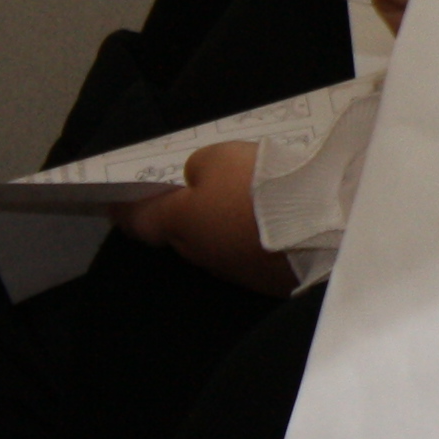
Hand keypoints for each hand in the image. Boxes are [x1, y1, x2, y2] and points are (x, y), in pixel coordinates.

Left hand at [120, 142, 293, 294]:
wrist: (322, 229)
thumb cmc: (259, 186)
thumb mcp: (221, 157)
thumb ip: (200, 169)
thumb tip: (199, 181)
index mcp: (178, 223)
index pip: (137, 219)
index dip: (125, 208)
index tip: (115, 203)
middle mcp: (198, 254)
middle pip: (180, 232)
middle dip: (183, 213)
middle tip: (196, 189)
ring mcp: (234, 273)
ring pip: (217, 244)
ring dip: (223, 226)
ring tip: (246, 202)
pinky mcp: (268, 281)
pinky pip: (250, 254)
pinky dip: (254, 238)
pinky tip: (274, 223)